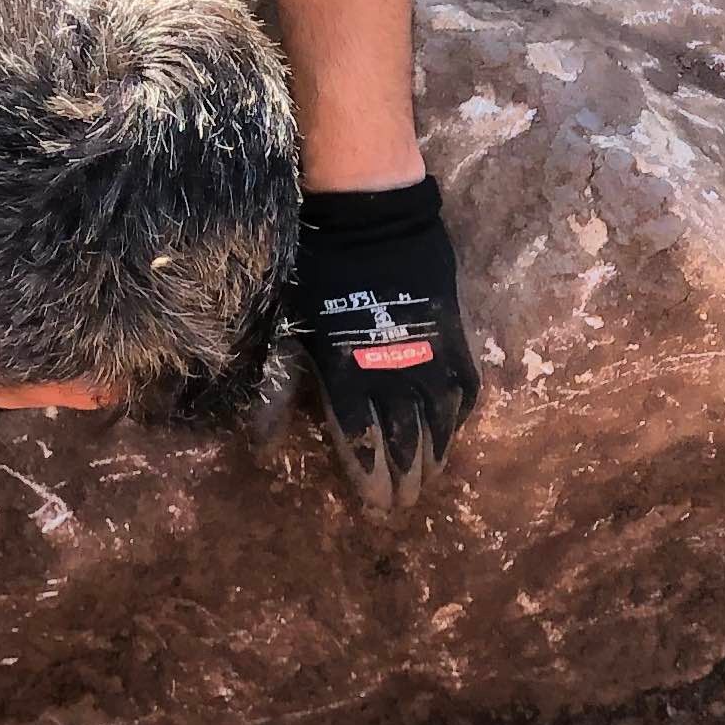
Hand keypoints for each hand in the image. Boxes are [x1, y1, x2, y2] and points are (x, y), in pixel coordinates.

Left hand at [286, 177, 479, 511]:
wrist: (370, 218)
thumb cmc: (319, 272)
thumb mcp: (287, 332)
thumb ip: (277, 391)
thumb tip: (262, 447)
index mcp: (349, 376)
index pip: (364, 441)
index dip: (371, 477)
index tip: (375, 505)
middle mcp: (394, 375)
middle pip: (406, 441)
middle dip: (405, 478)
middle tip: (403, 505)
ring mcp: (429, 357)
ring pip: (439, 422)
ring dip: (434, 456)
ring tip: (429, 480)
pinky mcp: (454, 337)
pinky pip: (463, 389)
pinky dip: (457, 417)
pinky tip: (452, 432)